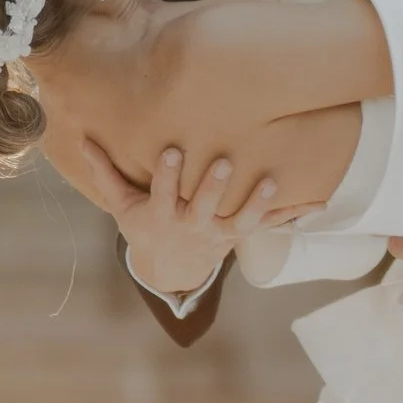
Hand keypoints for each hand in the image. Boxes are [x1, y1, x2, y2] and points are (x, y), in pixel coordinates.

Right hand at [76, 133, 284, 301]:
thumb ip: (105, 171)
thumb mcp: (121, 204)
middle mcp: (193, 224)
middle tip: (225, 163)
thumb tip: (81, 136)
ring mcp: (219, 231)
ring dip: (258, 202)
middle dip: (213, 186)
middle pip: (203, 206)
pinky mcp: (240, 233)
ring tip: (273, 182)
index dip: (166, 174)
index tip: (170, 151)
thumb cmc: (145, 224)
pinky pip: (270, 224)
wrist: (170, 266)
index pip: (162, 192)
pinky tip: (321, 203)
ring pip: (242, 218)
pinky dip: (295, 214)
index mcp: (162, 213)